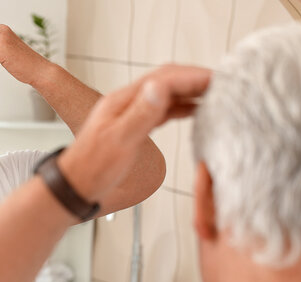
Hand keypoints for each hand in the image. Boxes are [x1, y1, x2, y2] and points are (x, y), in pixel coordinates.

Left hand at [58, 64, 211, 200]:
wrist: (76, 185)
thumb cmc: (92, 167)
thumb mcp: (119, 142)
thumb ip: (140, 115)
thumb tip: (160, 87)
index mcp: (123, 101)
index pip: (164, 79)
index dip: (193, 77)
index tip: (218, 79)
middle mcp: (127, 103)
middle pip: (167, 82)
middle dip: (195, 80)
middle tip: (224, 84)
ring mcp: (130, 113)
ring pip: (166, 95)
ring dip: (190, 93)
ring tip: (216, 95)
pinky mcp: (133, 126)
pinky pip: (161, 111)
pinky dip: (181, 108)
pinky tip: (194, 112)